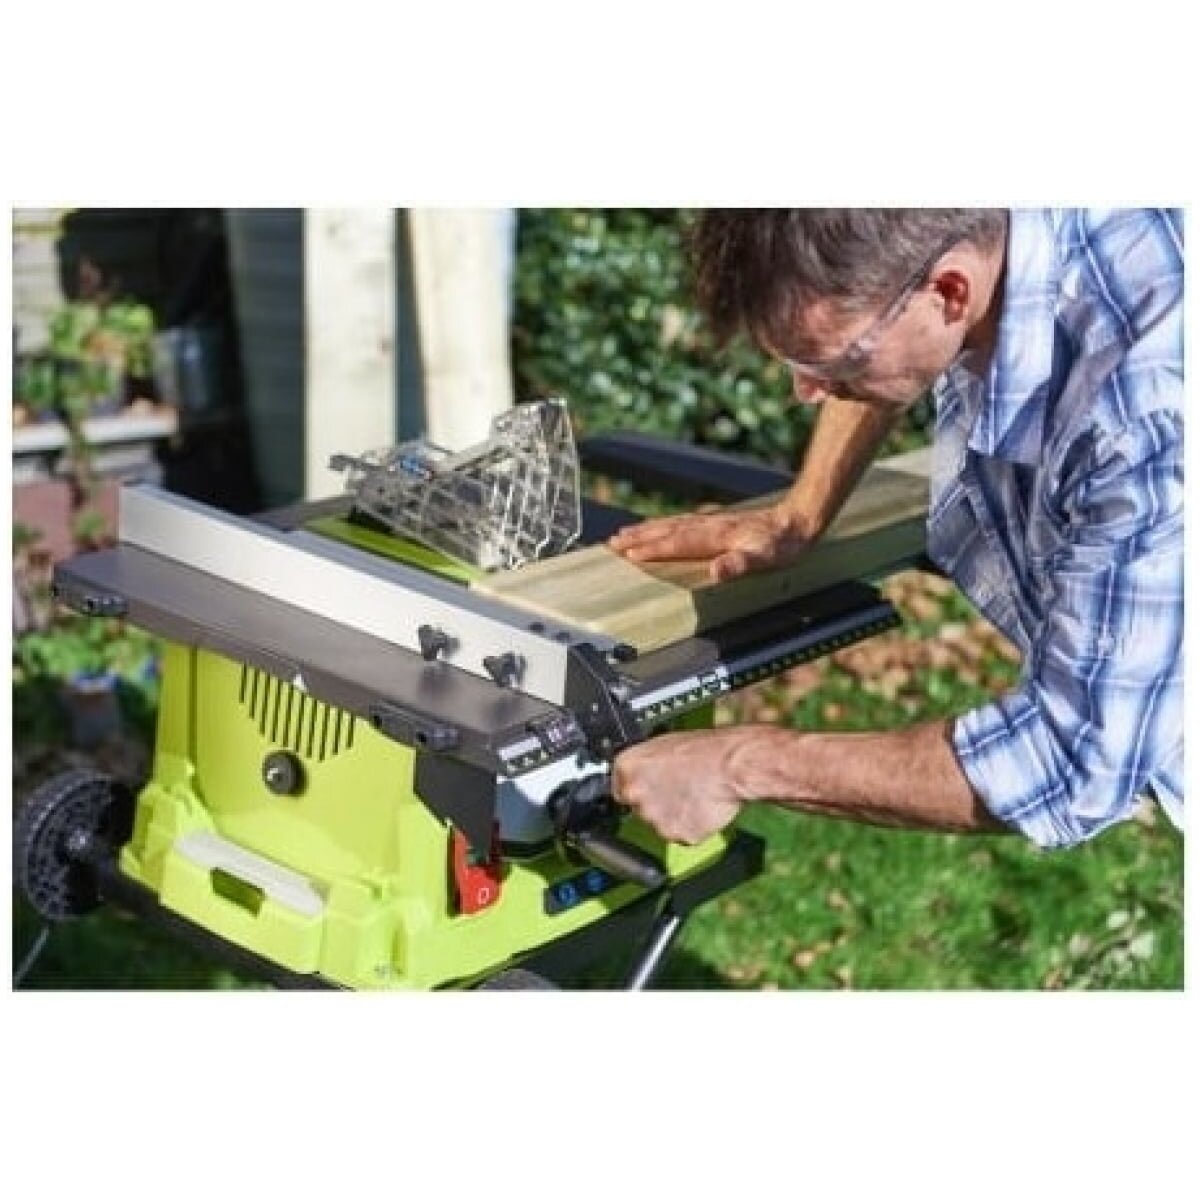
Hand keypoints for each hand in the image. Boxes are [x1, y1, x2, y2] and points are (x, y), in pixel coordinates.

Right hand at [608, 503, 812, 582]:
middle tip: (612, 542)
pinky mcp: (718, 522)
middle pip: (666, 530)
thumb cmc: (784, 544)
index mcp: (715, 536)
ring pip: (671, 524)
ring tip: (624, 533)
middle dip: (638, 537)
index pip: (676, 543)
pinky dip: (664, 526)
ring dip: (646, 530)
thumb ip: (740, 564)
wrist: (799, 520)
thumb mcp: (767, 559)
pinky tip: (661, 528)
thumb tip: (716, 571)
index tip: (628, 554)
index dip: (652, 549)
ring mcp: (712, 522)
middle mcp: (709, 526)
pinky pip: (681, 523)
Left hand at [612, 728, 762, 844]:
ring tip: (693, 795)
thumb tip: (640, 772)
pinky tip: (700, 807)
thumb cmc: (705, 751)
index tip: (651, 788)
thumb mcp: (664, 744)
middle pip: (638, 808)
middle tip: (677, 789)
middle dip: (655, 803)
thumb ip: (644, 764)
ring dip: (673, 815)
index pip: (620, 787)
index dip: (640, 788)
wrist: (731, 766)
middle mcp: (634, 794)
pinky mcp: (675, 834)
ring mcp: (654, 818)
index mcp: (626, 768)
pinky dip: (690, 826)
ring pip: (659, 824)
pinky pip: (680, 834)